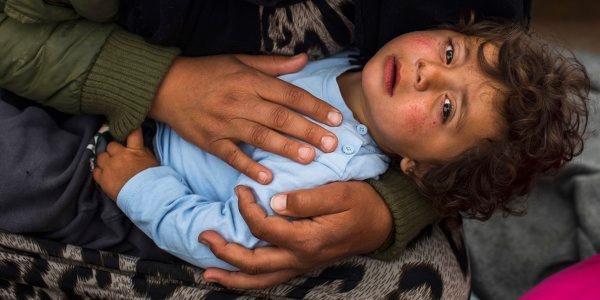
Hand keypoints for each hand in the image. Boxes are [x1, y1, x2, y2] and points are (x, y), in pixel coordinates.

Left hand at [92, 128, 158, 199]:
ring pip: (101, 156)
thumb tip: (136, 147)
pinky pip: (95, 170)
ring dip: (105, 160)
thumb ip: (143, 152)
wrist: (146, 197)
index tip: (126, 129)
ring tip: (111, 167)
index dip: (129, 129)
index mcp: (135, 151)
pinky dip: (100, 172)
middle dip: (114, 150)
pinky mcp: (102, 179)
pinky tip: (105, 175)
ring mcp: (110, 167)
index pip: (132, 132)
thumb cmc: (152, 180)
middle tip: (118, 157)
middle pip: (111, 145)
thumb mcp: (152, 162)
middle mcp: (120, 156)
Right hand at [150, 53, 341, 183]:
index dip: (314, 106)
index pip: (289, 94)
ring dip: (286, 148)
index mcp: (250, 81)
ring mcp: (225, 124)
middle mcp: (240, 102)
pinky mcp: (211, 141)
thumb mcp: (240, 61)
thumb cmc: (207, 72)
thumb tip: (304, 60)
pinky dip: (249, 167)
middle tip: (331, 143)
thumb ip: (274, 65)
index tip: (336, 118)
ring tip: (310, 157)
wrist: (166, 86)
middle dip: (308, 131)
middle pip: (279, 118)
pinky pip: (232, 156)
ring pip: (260, 137)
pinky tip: (267, 177)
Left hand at [199, 182, 392, 288]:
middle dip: (224, 251)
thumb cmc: (362, 203)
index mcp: (307, 239)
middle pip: (253, 263)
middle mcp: (300, 258)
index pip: (263, 227)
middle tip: (204, 236)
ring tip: (208, 272)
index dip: (246, 208)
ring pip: (260, 280)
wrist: (382, 223)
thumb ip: (307, 199)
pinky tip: (236, 275)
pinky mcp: (303, 265)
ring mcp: (301, 265)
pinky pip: (271, 279)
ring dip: (232, 276)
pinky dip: (250, 280)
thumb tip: (275, 201)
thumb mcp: (339, 193)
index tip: (241, 189)